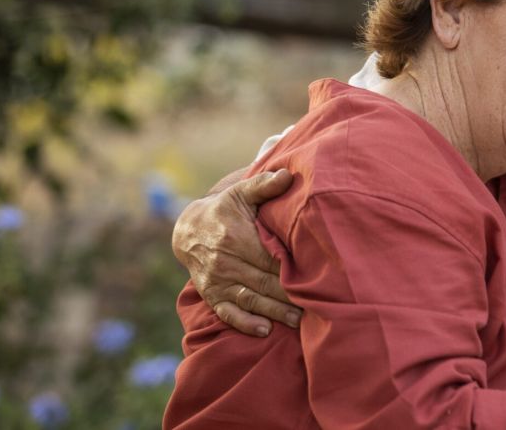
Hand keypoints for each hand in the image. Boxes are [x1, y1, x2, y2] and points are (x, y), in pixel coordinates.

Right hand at [171, 169, 300, 335]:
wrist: (188, 229)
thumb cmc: (225, 209)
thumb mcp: (241, 192)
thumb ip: (264, 185)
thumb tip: (287, 174)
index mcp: (236, 237)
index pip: (270, 257)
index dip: (291, 268)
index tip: (316, 276)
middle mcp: (226, 262)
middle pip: (264, 281)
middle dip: (290, 295)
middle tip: (318, 305)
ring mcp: (218, 281)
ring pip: (250, 299)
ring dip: (275, 312)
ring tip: (299, 321)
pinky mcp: (212, 294)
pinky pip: (228, 312)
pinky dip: (245, 323)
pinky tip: (264, 330)